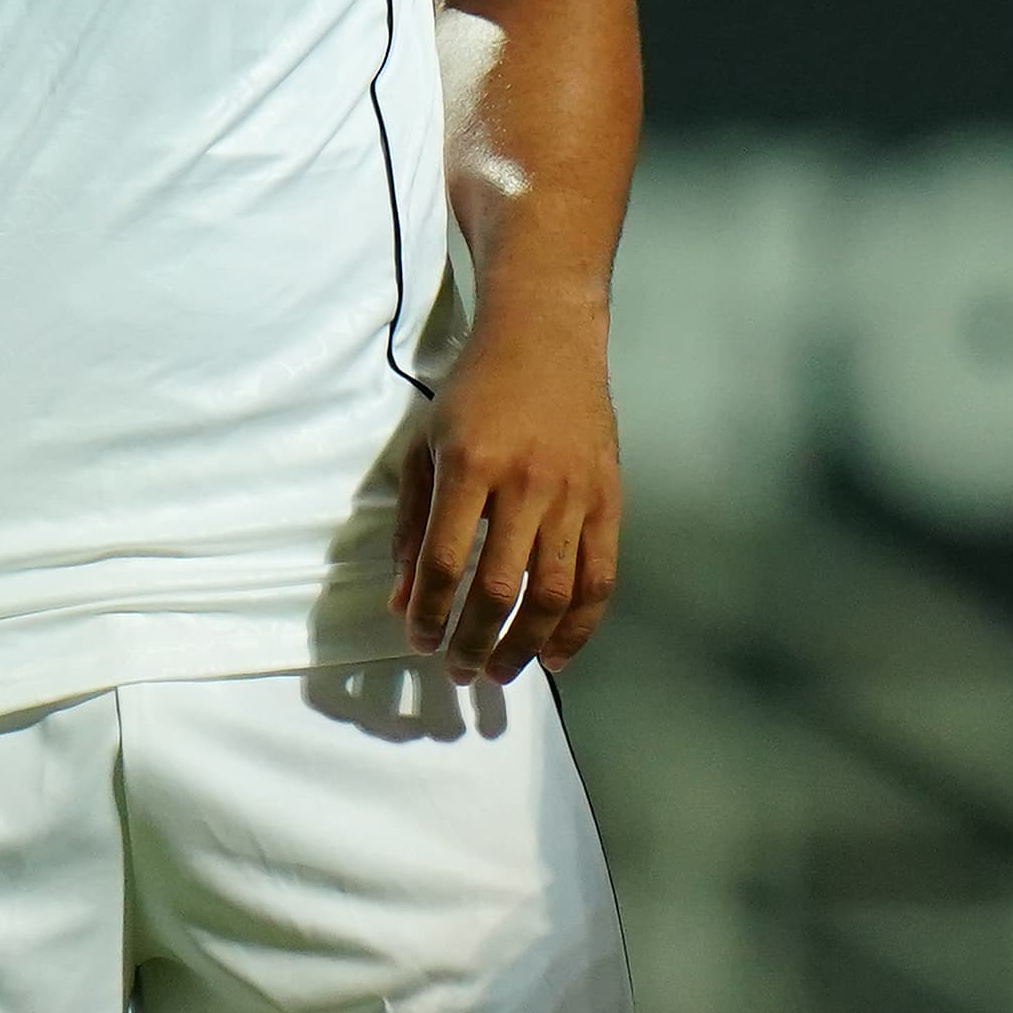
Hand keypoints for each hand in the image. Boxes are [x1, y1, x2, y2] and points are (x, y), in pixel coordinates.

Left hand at [392, 309, 621, 683]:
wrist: (544, 340)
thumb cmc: (472, 392)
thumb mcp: (425, 446)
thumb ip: (412, 525)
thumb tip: (403, 600)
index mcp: (470, 467)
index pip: (447, 562)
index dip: (431, 613)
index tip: (419, 642)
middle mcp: (526, 485)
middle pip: (500, 589)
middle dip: (474, 641)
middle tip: (458, 672)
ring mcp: (575, 495)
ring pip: (554, 594)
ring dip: (525, 644)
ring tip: (500, 672)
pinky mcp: (609, 501)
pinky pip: (600, 578)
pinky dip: (581, 626)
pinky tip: (557, 655)